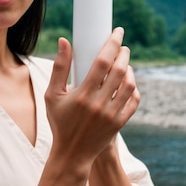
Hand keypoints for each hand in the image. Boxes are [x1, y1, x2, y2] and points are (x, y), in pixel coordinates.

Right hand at [45, 28, 139, 164]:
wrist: (72, 153)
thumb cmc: (60, 121)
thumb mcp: (52, 95)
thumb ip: (59, 67)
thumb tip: (64, 41)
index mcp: (82, 94)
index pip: (102, 62)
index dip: (112, 44)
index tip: (117, 32)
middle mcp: (98, 104)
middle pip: (119, 71)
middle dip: (124, 54)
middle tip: (122, 46)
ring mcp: (111, 115)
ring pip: (129, 85)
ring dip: (130, 70)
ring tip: (125, 63)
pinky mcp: (119, 123)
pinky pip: (133, 102)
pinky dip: (133, 89)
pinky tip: (128, 81)